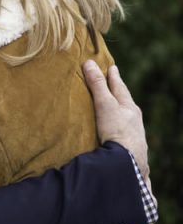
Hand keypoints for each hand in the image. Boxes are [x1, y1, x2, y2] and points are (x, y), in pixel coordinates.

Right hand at [82, 61, 148, 176]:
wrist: (127, 160)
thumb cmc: (117, 130)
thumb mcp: (105, 104)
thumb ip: (97, 85)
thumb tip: (88, 63)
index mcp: (129, 107)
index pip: (120, 87)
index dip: (114, 77)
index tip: (112, 68)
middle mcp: (134, 119)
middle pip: (126, 102)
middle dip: (119, 92)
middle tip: (114, 83)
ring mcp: (134, 133)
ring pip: (126, 117)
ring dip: (120, 110)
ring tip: (114, 106)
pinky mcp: (129, 146)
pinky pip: (124, 131)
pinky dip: (119, 126)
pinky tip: (115, 130)